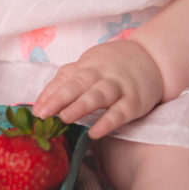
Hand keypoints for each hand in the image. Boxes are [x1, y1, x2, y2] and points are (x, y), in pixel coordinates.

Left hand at [32, 39, 163, 138]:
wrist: (153, 57)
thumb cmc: (113, 67)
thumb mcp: (90, 67)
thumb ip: (67, 82)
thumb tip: (40, 104)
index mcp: (87, 66)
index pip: (65, 78)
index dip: (49, 93)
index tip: (35, 110)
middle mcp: (101, 75)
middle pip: (78, 84)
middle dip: (58, 99)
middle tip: (43, 115)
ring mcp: (119, 87)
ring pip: (98, 95)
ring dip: (80, 106)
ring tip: (64, 118)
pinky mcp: (134, 101)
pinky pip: (120, 112)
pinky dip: (107, 122)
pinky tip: (95, 132)